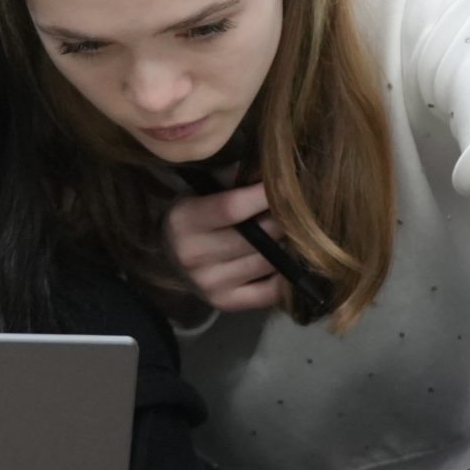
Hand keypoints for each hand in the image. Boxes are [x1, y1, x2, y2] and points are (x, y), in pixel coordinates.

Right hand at [164, 182, 283, 311]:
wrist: (172, 260)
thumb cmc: (195, 217)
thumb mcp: (202, 191)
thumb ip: (233, 177)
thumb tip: (273, 166)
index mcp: (183, 221)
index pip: (233, 207)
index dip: (264, 194)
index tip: (288, 182)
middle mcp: (193, 255)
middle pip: (258, 236)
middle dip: (282, 219)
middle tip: (296, 207)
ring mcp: (210, 283)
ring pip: (269, 261)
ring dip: (287, 244)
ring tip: (291, 231)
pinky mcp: (226, 303)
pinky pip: (272, 290)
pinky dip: (285, 274)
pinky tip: (284, 258)